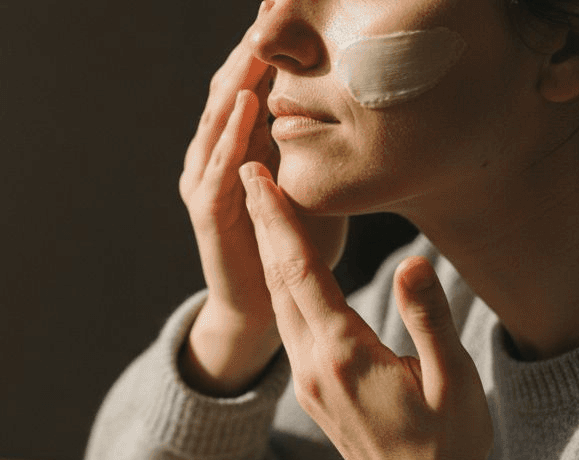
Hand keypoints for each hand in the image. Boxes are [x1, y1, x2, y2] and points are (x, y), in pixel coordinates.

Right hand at [178, 36, 347, 394]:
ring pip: (219, 117)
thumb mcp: (316, 179)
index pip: (253, 79)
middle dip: (250, 45)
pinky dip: (232, 133)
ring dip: (238, 76)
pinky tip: (248, 102)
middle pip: (230, 86)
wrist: (264, 309)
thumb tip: (373, 102)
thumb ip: (326, 143)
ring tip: (258, 38)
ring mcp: (205, 180)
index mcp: (242, 141)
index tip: (288, 0)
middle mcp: (216, 152)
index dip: (268, 41)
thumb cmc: (295, 243)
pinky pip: (220, 166)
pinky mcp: (207, 212)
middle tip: (270, 2)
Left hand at [239, 162, 491, 459]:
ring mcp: (306, 380)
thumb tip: (410, 261)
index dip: (277, 218)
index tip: (257, 174)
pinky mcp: (311, 390)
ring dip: (268, 252)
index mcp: (343, 354)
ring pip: (278, 303)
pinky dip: (282, 285)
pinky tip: (285, 265)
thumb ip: (428, 319)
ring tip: (261, 205)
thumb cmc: (450, 443)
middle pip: (277, 279)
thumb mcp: (452, 379)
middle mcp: (312, 364)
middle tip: (247, 167)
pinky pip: (288, 325)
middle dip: (262, 222)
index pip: (299, 271)